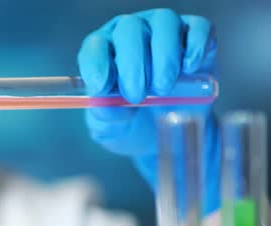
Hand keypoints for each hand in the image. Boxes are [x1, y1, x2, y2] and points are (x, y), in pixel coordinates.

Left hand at [78, 8, 219, 213]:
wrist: (167, 136)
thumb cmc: (132, 128)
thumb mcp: (109, 130)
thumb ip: (101, 116)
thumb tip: (102, 99)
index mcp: (101, 55)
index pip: (94, 47)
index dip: (99, 63)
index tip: (106, 88)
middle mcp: (128, 37)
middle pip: (128, 30)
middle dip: (133, 62)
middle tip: (138, 95)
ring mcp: (162, 34)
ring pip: (162, 23)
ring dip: (162, 55)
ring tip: (162, 88)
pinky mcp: (194, 40)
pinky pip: (197, 28)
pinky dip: (195, 46)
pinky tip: (191, 69)